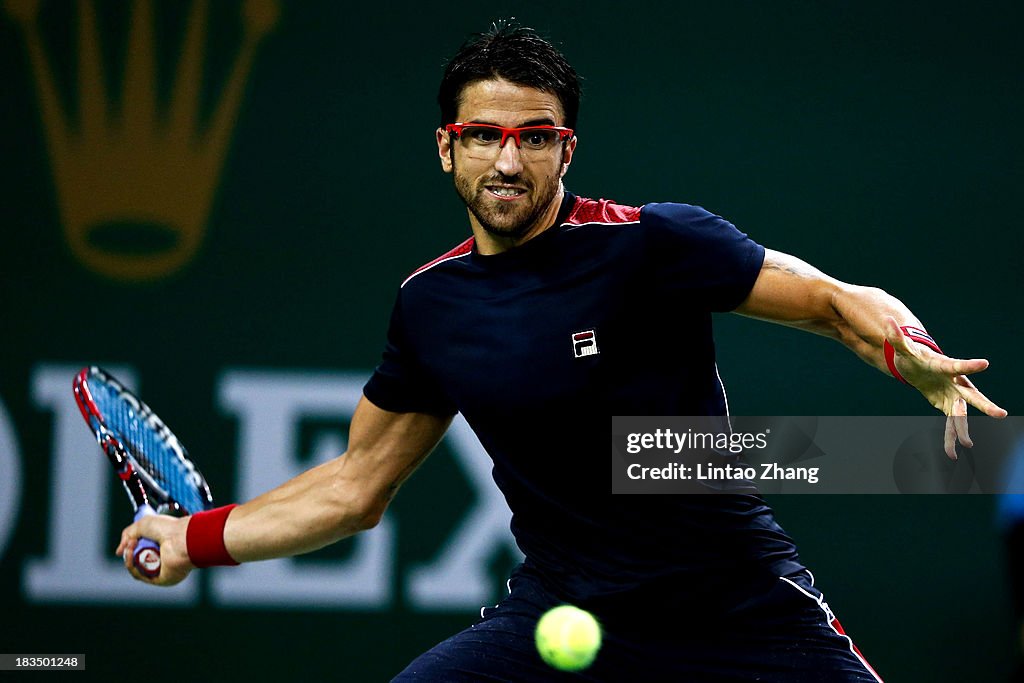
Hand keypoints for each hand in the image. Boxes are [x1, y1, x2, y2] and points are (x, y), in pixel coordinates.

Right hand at [115, 514, 193, 585]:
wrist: (181, 538)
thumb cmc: (167, 528)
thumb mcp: (143, 524)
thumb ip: (127, 535)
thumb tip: (119, 552)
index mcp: (164, 546)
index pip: (143, 551)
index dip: (132, 547)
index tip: (128, 541)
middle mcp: (164, 559)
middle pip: (138, 561)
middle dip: (130, 552)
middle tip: (130, 543)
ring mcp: (163, 570)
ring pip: (137, 569)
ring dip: (129, 559)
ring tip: (131, 547)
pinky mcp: (162, 579)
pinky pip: (142, 576)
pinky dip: (132, 567)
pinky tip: (131, 556)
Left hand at [885, 317, 1007, 459]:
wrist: (921, 367)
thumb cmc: (914, 356)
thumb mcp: (903, 348)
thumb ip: (896, 337)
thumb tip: (887, 321)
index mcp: (944, 366)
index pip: (957, 365)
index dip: (969, 365)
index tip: (985, 363)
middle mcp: (954, 382)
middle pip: (971, 395)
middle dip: (984, 405)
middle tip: (1000, 414)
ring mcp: (954, 395)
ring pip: (961, 415)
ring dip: (962, 430)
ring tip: (966, 445)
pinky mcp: (948, 406)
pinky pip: (951, 424)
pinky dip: (950, 437)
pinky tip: (951, 454)